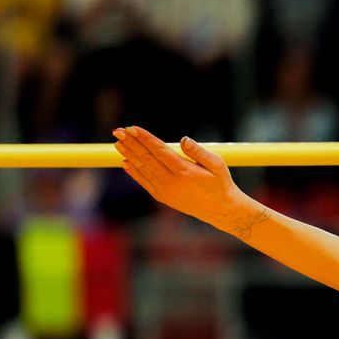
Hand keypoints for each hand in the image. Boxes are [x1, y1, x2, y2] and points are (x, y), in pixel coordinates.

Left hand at [113, 126, 263, 236]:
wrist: (220, 210)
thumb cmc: (220, 184)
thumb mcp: (217, 164)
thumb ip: (199, 151)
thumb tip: (183, 139)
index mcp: (184, 171)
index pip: (159, 150)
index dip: (144, 138)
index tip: (132, 128)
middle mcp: (171, 182)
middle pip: (146, 158)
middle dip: (131, 143)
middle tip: (117, 131)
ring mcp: (165, 191)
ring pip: (143, 169)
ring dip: (129, 155)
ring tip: (118, 143)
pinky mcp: (163, 197)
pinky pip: (144, 182)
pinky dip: (134, 172)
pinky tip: (125, 162)